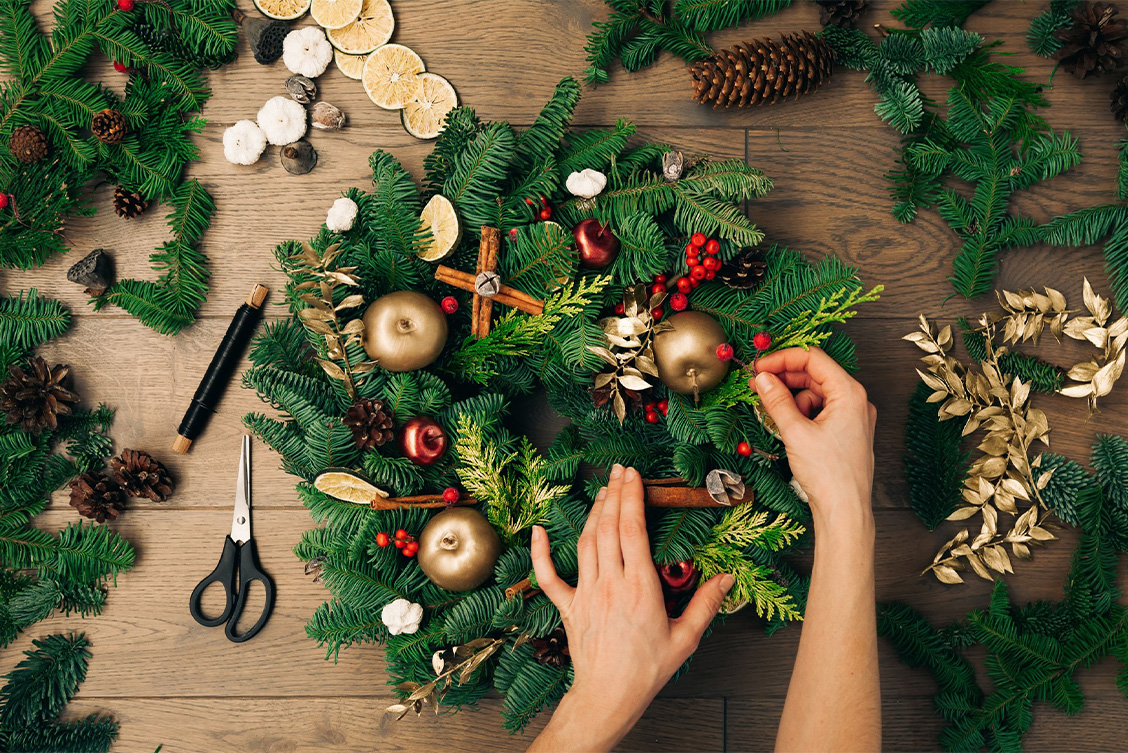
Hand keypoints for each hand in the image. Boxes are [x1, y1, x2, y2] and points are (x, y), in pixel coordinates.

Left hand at [527, 465, 733, 752]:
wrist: (610, 696)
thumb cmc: (647, 670)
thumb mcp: (686, 638)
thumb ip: (706, 604)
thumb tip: (727, 578)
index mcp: (640, 587)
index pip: (633, 529)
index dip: (632, 497)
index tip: (634, 476)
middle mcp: (610, 584)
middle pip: (608, 527)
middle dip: (614, 494)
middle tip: (619, 471)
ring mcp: (586, 593)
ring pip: (585, 542)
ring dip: (593, 512)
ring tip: (602, 491)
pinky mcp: (568, 607)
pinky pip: (549, 576)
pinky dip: (541, 552)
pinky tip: (538, 531)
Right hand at [751, 347, 875, 530]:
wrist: (844, 510)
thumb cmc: (828, 474)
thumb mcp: (795, 432)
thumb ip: (776, 400)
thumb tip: (763, 379)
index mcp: (850, 393)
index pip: (813, 359)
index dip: (782, 359)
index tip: (759, 367)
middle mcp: (855, 401)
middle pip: (815, 375)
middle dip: (785, 379)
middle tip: (758, 385)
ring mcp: (852, 418)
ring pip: (815, 394)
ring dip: (791, 399)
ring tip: (772, 412)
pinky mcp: (845, 432)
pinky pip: (820, 411)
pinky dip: (801, 414)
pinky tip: (787, 426)